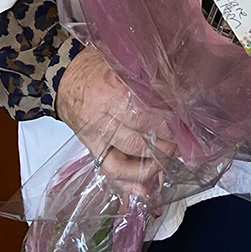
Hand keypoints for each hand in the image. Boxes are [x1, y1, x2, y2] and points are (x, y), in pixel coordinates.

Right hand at [56, 46, 176, 198]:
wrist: (64, 78)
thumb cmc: (96, 66)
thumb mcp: (121, 64)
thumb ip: (146, 80)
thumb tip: (178, 94)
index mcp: (110, 91)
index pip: (145, 113)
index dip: (168, 122)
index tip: (186, 122)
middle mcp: (102, 119)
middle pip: (139, 140)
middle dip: (167, 144)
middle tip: (185, 140)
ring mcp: (96, 138)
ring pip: (127, 161)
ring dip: (155, 162)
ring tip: (172, 155)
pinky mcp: (92, 150)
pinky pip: (111, 172)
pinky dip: (130, 184)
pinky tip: (148, 187)